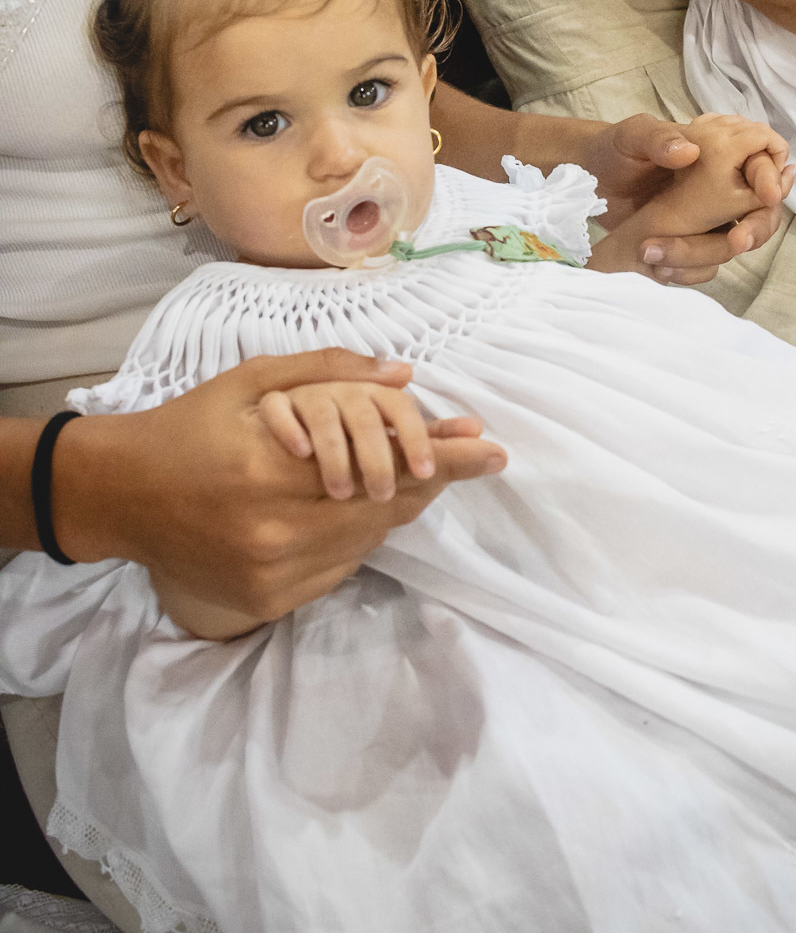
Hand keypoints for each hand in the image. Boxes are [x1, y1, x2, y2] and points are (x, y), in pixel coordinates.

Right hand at [52, 350, 505, 621]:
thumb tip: (404, 375)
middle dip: (432, 480)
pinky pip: (338, 569)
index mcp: (267, 472)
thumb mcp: (251, 381)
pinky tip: (367, 509)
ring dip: (398, 508)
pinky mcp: (266, 603)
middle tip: (473, 455)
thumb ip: (328, 374)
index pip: (380, 469)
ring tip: (422, 476)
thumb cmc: (188, 427)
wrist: (122, 495)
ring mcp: (270, 577)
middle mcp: (272, 533)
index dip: (443, 459)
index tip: (491, 447)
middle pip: (384, 511)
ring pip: (366, 543)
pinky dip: (360, 539)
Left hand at [582, 113, 792, 283]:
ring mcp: (706, 220)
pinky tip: (660, 269)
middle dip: (756, 229)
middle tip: (738, 241)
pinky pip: (703, 266)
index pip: (763, 164)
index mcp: (718, 152)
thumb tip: (690, 152)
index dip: (770, 179)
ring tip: (669, 255)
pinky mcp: (687, 243)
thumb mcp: (632, 136)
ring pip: (732, 244)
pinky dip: (687, 271)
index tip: (766, 196)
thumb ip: (658, 138)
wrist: (587, 181)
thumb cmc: (614, 149)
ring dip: (709, 254)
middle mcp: (720, 188)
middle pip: (761, 212)